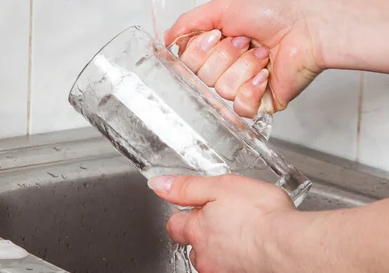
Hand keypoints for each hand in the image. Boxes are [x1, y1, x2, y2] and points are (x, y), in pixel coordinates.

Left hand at [148, 174, 296, 272]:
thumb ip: (186, 187)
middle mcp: (205, 256)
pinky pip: (232, 268)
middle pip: (194, 244)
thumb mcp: (220, 186)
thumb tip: (158, 184)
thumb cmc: (263, 214)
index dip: (185, 214)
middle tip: (226, 220)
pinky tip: (253, 251)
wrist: (291, 245)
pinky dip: (239, 261)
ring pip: (213, 260)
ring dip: (222, 249)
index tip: (196, 208)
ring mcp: (222, 272)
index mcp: (196, 229)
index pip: (175, 224)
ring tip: (243, 235)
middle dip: (204, 234)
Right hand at [165, 0, 322, 115]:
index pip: (185, 61)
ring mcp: (240, 86)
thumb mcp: (222, 6)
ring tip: (261, 53)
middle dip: (223, 55)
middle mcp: (222, 67)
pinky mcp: (259, 102)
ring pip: (221, 90)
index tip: (217, 35)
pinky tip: (265, 73)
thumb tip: (166, 39)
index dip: (199, 50)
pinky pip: (240, 106)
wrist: (308, 26)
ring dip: (243, 67)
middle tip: (244, 41)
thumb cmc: (272, 11)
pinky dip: (252, 88)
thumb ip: (188, 22)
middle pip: (200, 77)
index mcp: (212, 46)